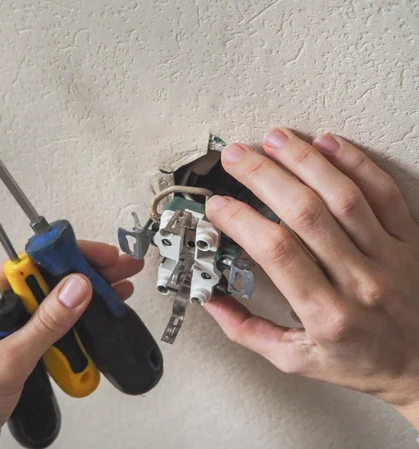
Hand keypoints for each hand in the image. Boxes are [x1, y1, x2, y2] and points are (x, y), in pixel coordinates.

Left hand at [0, 241, 143, 448]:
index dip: (68, 255)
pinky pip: (47, 327)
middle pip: (44, 280)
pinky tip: (93, 321)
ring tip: (115, 291)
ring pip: (49, 303)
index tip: (100, 256)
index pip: (29, 264)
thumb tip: (76, 287)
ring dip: (82, 299)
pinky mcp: (13, 347)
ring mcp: (2, 329)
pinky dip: (72, 325)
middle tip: (118, 269)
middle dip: (84, 274)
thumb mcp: (7, 362)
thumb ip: (45, 324)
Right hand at [204, 128, 418, 427]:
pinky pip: (383, 192)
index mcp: (326, 314)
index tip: (217, 206)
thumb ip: (247, 331)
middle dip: (264, 177)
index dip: (242, 222)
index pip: (277, 253)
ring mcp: (389, 256)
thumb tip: (210, 298)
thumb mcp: (294, 360)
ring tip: (273, 138)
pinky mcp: (409, 239)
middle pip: (306, 214)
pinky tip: (327, 142)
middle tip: (236, 157)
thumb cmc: (359, 362)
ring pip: (343, 196)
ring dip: (304, 161)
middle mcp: (359, 281)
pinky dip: (355, 162)